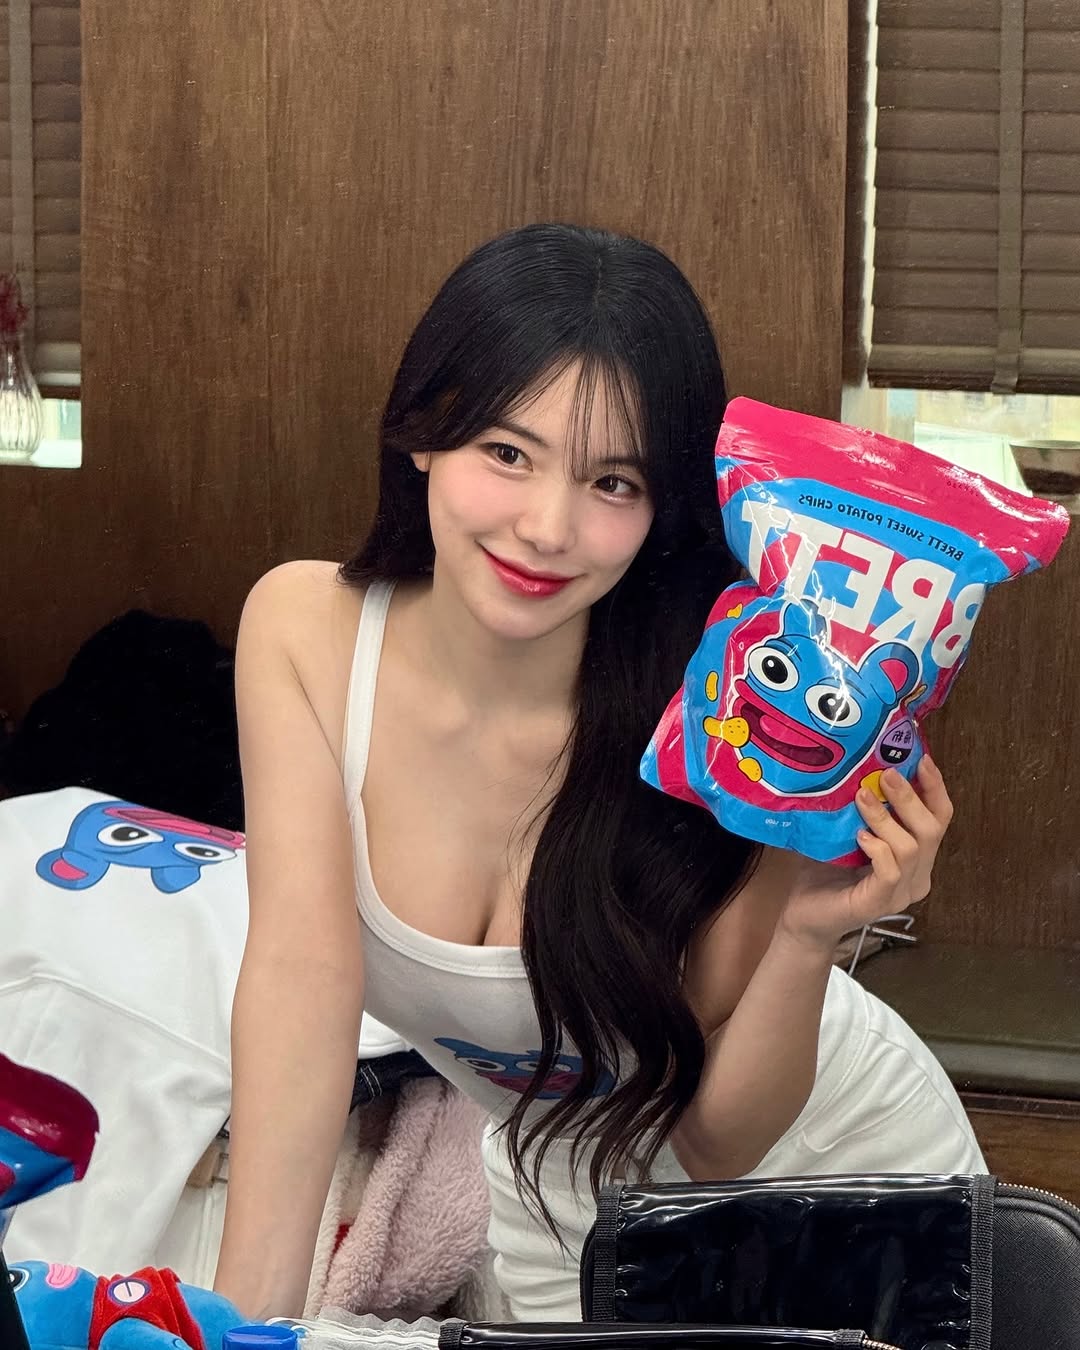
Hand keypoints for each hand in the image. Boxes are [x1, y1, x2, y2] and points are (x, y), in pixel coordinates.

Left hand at [777, 756, 953, 953]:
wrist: (803, 916)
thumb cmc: (824, 872)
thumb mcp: (845, 831)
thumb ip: (859, 807)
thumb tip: (857, 763)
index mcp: (916, 857)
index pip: (939, 819)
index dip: (935, 788)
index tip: (922, 759)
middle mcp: (917, 875)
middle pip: (932, 831)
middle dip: (911, 798)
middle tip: (886, 775)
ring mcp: (900, 893)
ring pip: (911, 849)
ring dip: (887, 819)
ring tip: (862, 798)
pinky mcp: (878, 904)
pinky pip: (890, 873)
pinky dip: (878, 850)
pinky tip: (859, 836)